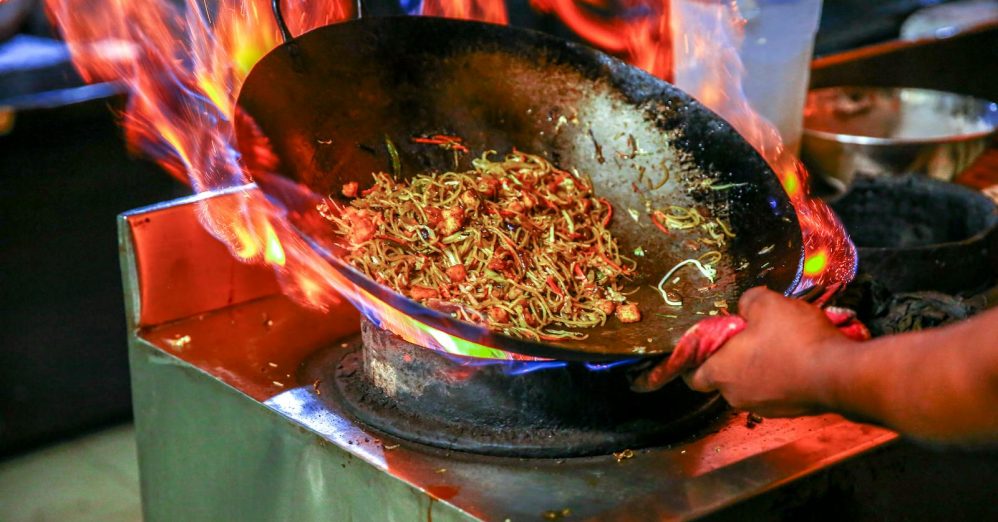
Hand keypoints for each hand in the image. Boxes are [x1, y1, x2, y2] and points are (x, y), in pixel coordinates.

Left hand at [684, 287, 856, 416]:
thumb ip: (747, 301)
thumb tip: (746, 307)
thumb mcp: (767, 304)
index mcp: (721, 372)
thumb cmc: (795, 339)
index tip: (701, 347)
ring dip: (757, 367)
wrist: (840, 374)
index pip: (691, 376)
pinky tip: (795, 358)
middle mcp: (736, 395)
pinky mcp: (788, 411)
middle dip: (730, 358)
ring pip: (750, 384)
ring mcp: (763, 407)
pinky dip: (779, 376)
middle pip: (722, 377)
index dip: (692, 361)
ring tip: (776, 343)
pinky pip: (774, 390)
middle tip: (745, 336)